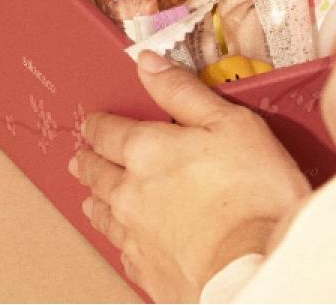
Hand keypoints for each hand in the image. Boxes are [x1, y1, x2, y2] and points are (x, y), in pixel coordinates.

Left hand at [73, 51, 310, 301]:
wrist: (255, 264)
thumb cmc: (252, 191)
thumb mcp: (229, 122)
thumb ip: (182, 91)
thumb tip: (147, 63)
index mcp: (147, 150)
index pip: (106, 131)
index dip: (97, 124)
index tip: (92, 122)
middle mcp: (129, 192)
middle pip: (96, 173)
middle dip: (88, 161)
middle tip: (80, 157)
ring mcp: (135, 236)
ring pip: (102, 214)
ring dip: (95, 200)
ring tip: (91, 197)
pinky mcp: (147, 271)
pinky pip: (122, 249)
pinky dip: (120, 238)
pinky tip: (124, 239)